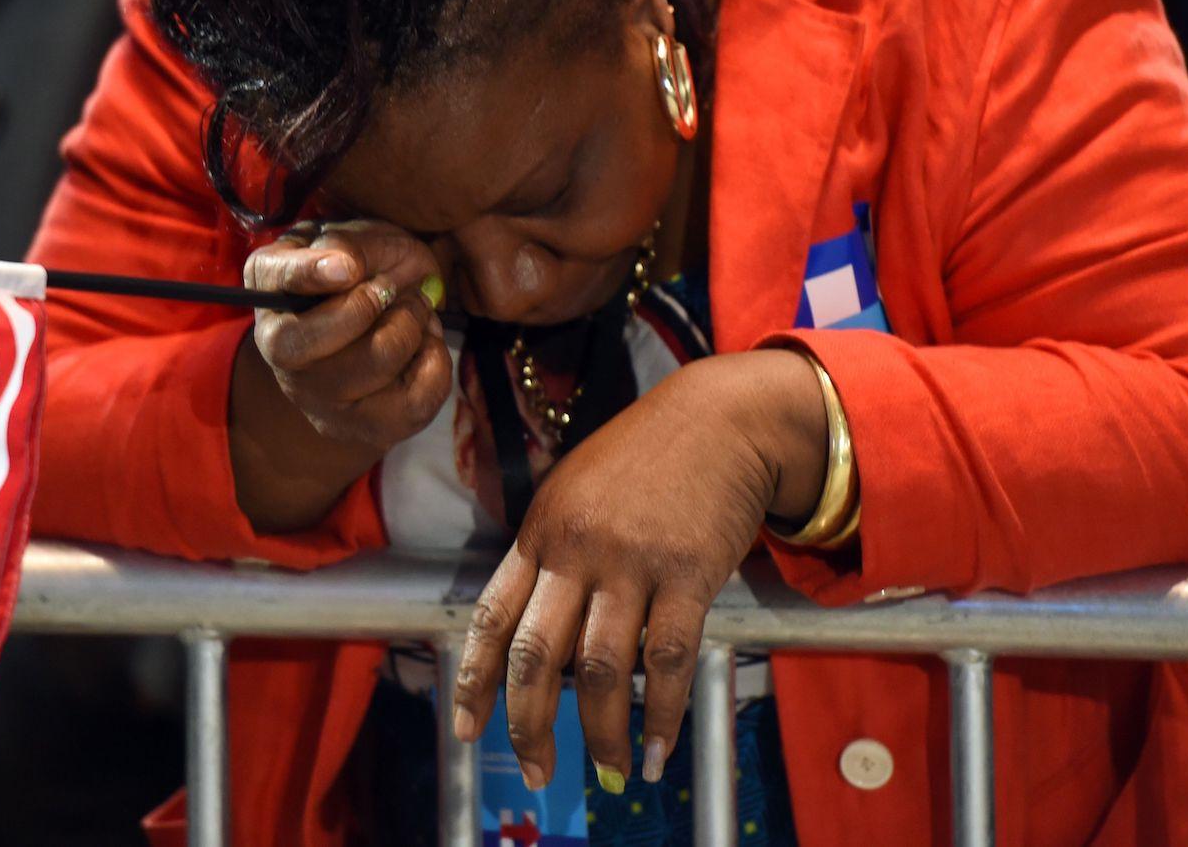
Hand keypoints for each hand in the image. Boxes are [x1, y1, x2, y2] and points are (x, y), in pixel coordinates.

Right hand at [242, 220, 449, 448]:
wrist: (389, 312)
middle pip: (324, 335)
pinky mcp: (361, 428)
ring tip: (416, 314)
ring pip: (379, 360)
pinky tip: (424, 347)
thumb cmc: (369, 268)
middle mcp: (278, 349)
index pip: (276, 278)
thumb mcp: (361, 238)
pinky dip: (435, 362)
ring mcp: (316, 397)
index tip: (349, 267)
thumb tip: (345, 267)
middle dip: (382, 301)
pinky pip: (413, 402)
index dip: (309, 273)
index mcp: (271, 285)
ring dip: (414, 326)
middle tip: (400, 290)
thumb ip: (349, 245)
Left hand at [448, 351, 827, 791]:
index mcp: (540, 531)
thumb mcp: (577, 490)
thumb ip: (554, 553)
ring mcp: (630, 560)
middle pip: (535, 654)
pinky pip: (666, 658)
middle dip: (529, 724)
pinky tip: (656, 748)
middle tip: (537, 772)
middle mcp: (575, 548)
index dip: (474, 680)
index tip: (467, 729)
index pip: (492, 616)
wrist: (720, 416)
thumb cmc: (648, 456)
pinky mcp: (687, 572)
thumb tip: (541, 634)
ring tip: (608, 771)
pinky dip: (661, 714)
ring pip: (600, 669)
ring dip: (601, 733)